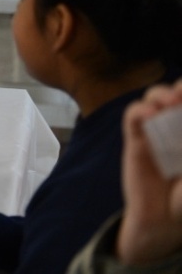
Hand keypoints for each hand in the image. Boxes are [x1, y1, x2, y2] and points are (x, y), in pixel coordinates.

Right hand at [117, 79, 181, 265]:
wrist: (164, 220)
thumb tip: (180, 125)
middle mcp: (177, 126)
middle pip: (176, 94)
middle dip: (181, 89)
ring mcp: (155, 131)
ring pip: (154, 98)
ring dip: (162, 95)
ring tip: (172, 101)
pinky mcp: (136, 140)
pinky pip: (133, 117)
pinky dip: (140, 110)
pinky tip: (149, 113)